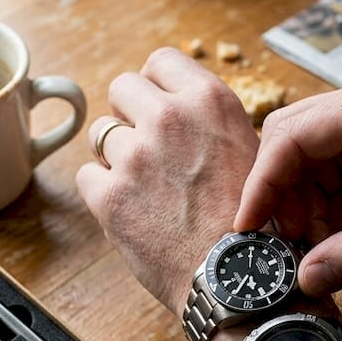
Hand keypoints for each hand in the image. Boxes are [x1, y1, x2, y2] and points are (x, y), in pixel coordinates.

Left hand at [75, 47, 262, 314]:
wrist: (240, 280)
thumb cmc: (253, 224)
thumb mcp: (251, 154)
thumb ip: (210, 125)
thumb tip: (181, 113)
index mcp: (210, 102)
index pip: (162, 60)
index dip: (156, 84)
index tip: (159, 105)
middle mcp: (170, 119)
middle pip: (122, 87)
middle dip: (130, 114)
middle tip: (148, 147)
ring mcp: (135, 156)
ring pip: (101, 134)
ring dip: (116, 156)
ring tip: (146, 188)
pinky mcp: (109, 195)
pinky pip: (87, 176)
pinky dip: (103, 193)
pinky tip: (133, 212)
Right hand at [234, 74, 341, 295]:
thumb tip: (307, 279)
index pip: (293, 135)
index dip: (262, 182)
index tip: (247, 226)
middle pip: (292, 143)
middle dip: (280, 195)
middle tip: (281, 245)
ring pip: (308, 164)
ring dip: (303, 207)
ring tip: (315, 251)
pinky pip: (332, 178)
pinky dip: (326, 211)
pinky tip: (336, 242)